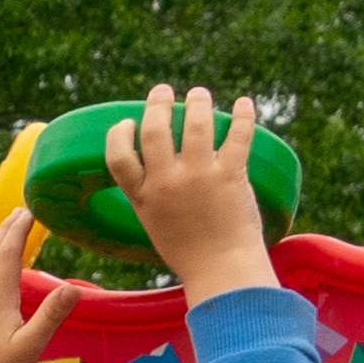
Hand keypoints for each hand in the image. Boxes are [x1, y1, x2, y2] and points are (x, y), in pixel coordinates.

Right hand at [106, 87, 277, 302]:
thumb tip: (158, 172)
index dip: (120, 133)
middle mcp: (167, 183)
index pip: (118, 156)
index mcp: (144, 197)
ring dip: (197, 102)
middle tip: (163, 91)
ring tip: (199, 94)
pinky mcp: (231, 174)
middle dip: (158, 103)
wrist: (223, 270)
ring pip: (195, 124)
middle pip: (155, 130)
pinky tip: (245, 103)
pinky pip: (238, 135)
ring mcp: (199, 176)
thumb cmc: (190, 254)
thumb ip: (152, 197)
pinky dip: (243, 115)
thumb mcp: (156, 225)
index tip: (129, 122)